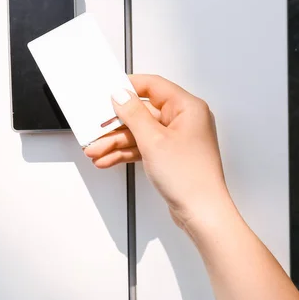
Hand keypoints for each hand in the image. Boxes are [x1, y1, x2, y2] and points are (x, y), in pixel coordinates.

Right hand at [84, 74, 230, 227]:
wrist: (201, 213)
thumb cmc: (191, 179)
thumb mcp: (153, 140)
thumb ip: (134, 114)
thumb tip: (121, 96)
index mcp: (188, 108)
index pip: (153, 86)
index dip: (129, 87)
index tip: (109, 91)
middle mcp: (184, 121)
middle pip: (142, 113)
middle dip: (116, 125)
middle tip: (97, 129)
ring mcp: (176, 139)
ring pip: (139, 133)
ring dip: (116, 142)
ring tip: (96, 151)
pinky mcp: (170, 155)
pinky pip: (143, 147)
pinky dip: (126, 153)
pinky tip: (108, 158)